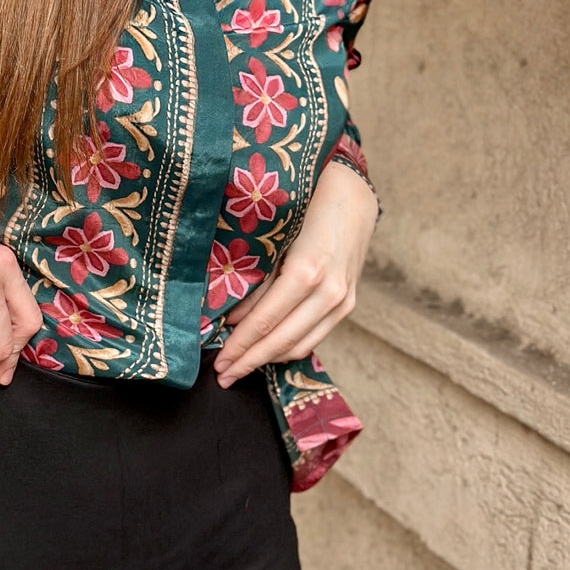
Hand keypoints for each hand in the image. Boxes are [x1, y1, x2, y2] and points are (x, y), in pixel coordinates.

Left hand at [213, 160, 377, 387]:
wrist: (352, 194)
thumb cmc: (305, 206)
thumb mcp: (274, 238)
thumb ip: (256, 280)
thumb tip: (232, 319)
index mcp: (306, 272)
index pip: (264, 322)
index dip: (239, 346)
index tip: (218, 362)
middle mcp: (328, 292)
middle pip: (281, 341)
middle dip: (249, 361)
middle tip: (222, 375)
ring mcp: (342, 300)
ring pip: (300, 345)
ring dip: (269, 360)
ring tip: (241, 366)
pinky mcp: (348, 302)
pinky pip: (315, 336)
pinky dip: (290, 347)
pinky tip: (268, 350)